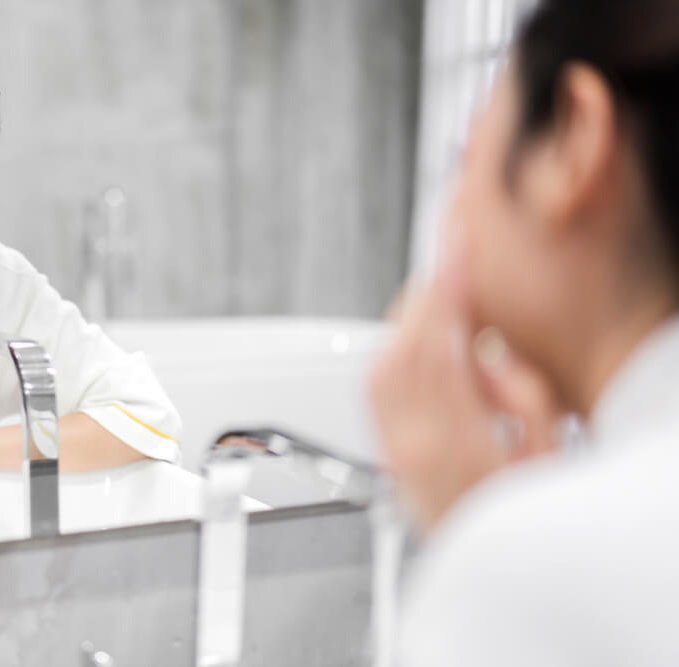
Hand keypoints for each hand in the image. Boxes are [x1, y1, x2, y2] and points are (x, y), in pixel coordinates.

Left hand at [370, 236, 561, 532]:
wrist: (495, 578)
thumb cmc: (526, 519)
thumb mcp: (547, 453)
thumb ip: (518, 393)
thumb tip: (484, 351)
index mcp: (453, 443)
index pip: (437, 343)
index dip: (445, 285)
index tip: (454, 246)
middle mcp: (410, 447)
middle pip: (398, 348)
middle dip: (423, 299)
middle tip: (450, 270)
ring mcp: (392, 454)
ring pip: (379, 365)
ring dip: (408, 325)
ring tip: (443, 308)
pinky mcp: (387, 457)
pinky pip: (376, 391)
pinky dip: (396, 354)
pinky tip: (424, 350)